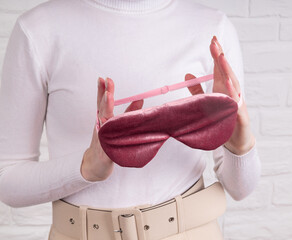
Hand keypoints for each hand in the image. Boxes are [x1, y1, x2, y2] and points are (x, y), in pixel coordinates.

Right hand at [81, 77, 143, 181]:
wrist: (95, 165)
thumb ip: (127, 112)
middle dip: (105, 97)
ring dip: (106, 111)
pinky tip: (108, 131)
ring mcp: (102, 140)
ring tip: (108, 98)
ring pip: (105, 125)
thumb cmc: (107, 142)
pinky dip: (108, 139)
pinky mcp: (106, 153)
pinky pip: (108, 145)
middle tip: (107, 84)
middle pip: (103, 110)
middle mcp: (101, 128)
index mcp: (104, 120)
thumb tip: (140, 99)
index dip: (103, 91)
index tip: (104, 78)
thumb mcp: (116, 125)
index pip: (103, 103)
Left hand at [184, 36, 254, 154]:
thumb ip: (197, 89)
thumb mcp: (207, 102)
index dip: (216, 55)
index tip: (212, 41)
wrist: (236, 141)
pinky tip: (229, 84)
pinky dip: (232, 94)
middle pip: (226, 72)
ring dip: (227, 70)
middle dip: (220, 57)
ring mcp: (237, 103)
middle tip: (214, 42)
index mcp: (223, 89)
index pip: (220, 69)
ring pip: (233, 84)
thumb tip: (187, 75)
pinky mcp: (239, 116)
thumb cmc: (223, 119)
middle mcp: (231, 93)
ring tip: (221, 57)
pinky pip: (235, 103)